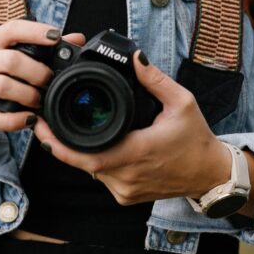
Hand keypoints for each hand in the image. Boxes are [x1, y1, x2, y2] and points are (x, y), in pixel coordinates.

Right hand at [0, 21, 85, 133]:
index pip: (13, 29)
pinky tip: (28, 119)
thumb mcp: (8, 52)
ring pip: (2, 86)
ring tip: (38, 101)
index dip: (36, 31)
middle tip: (49, 81)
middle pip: (11, 61)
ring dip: (27, 95)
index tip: (56, 37)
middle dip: (37, 72)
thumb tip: (77, 38)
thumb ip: (42, 46)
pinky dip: (13, 121)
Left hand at [32, 51, 231, 203]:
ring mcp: (126, 191)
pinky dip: (94, 162)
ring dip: (78, 152)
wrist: (211, 174)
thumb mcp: (181, 102)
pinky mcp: (127, 197)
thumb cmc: (197, 139)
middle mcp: (127, 176)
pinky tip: (92, 145)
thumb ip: (155, 79)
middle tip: (44, 121)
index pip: (86, 155)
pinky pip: (101, 178)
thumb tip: (135, 57)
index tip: (42, 126)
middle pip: (81, 162)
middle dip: (61, 142)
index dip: (59, 143)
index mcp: (138, 152)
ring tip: (66, 128)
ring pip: (90, 171)